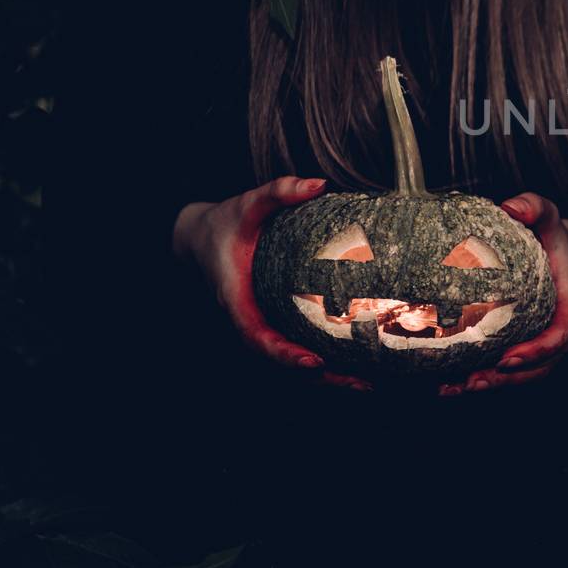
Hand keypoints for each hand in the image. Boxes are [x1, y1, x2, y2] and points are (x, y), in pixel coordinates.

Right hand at [172, 176, 373, 391]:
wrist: (199, 238)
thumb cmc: (225, 221)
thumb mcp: (247, 202)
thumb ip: (279, 190)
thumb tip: (319, 183)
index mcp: (236, 298)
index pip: (257, 336)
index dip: (284, 354)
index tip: (314, 361)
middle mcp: (247, 320)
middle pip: (281, 361)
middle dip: (320, 377)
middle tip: (362, 383)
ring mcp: (258, 326)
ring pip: (290, 362)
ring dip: (326, 379)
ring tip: (368, 384)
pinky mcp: (270, 324)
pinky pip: (295, 350)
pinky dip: (323, 364)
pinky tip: (358, 366)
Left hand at [438, 192, 567, 394]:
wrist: (560, 254)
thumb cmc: (551, 236)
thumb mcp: (546, 215)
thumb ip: (533, 206)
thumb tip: (509, 206)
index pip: (563, 333)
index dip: (539, 350)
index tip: (508, 357)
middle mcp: (559, 327)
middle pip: (541, 365)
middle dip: (507, 378)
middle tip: (472, 381)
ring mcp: (543, 340)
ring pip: (523, 374)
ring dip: (490, 385)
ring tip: (453, 388)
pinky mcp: (524, 345)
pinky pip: (508, 369)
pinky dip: (481, 377)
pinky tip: (447, 382)